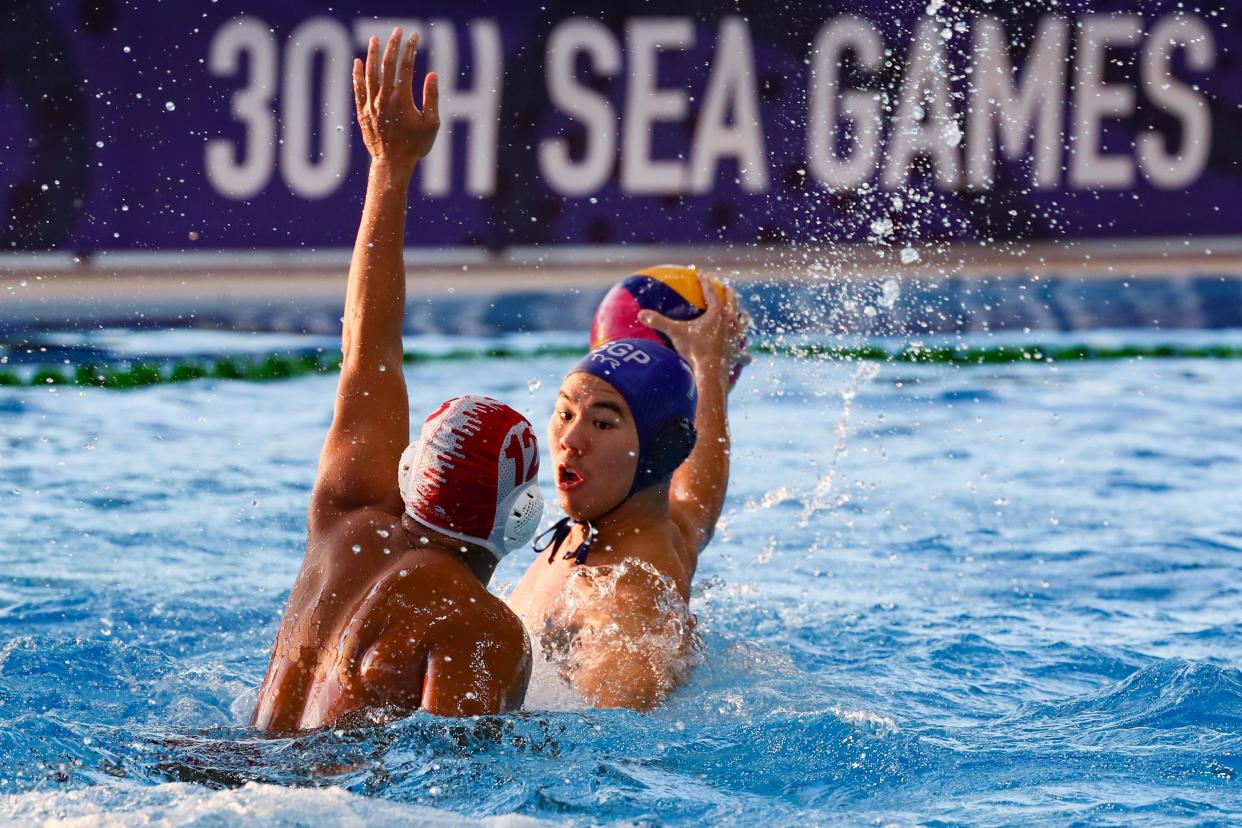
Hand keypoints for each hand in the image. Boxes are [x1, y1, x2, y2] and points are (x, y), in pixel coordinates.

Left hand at [353, 28, 439, 172]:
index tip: (414, 36)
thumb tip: (432, 74)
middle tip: (397, 30)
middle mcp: (384, 98)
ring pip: (370, 73)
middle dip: (393, 45)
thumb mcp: (431, 124)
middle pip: (387, 64)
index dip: (411, 49)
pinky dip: (357, 74)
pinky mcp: (362, 112)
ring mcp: (371, 104)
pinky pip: (358, 88)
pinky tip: (357, 62)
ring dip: (373, 54)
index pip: (407, 66)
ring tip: (375, 39)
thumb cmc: (415, 146)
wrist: (392, 164)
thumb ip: (432, 97)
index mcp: (403, 99)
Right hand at [638, 275, 749, 389]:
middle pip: (732, 302)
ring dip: (742, 316)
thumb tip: (641, 314)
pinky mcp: (738, 351)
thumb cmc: (695, 350)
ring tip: (742, 314)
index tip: (701, 273)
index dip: (704, 282)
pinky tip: (747, 355)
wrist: (711, 372)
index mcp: (716, 313)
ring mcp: (737, 336)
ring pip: (743, 321)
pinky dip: (744, 351)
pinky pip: (744, 350)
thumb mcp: (676, 333)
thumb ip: (659, 322)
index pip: (710, 292)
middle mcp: (730, 321)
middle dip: (729, 293)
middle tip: (727, 287)